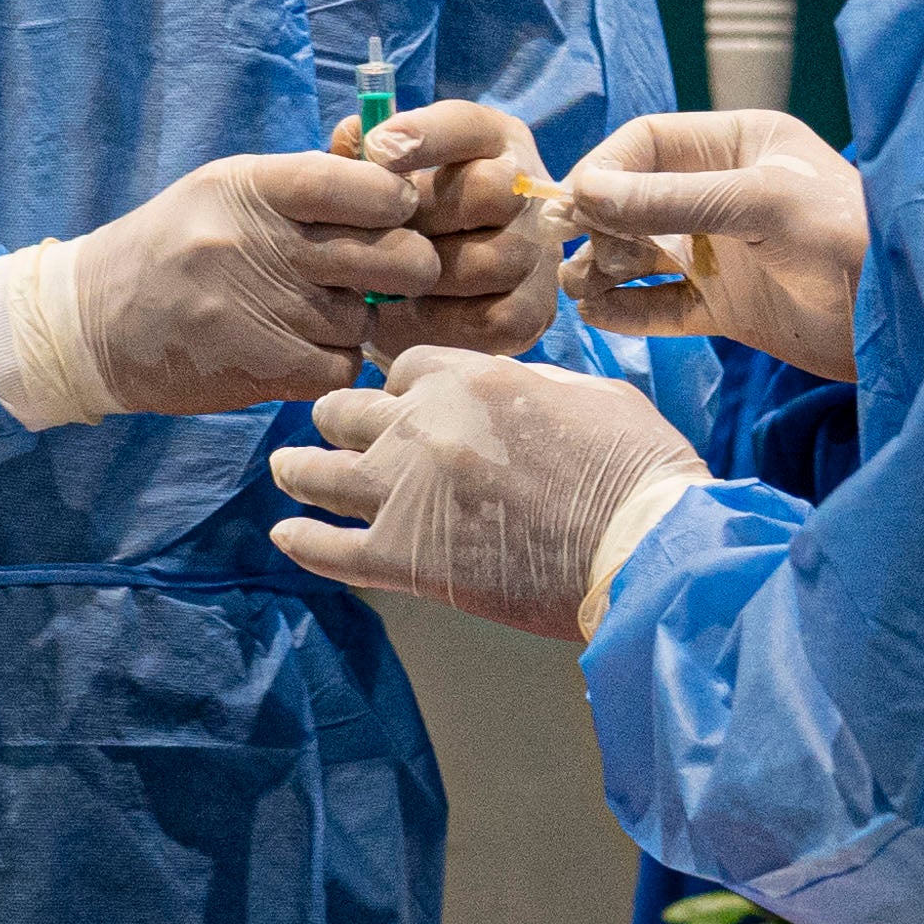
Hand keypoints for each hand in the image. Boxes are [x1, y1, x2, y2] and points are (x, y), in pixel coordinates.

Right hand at [59, 150, 436, 415]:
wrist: (94, 323)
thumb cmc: (175, 247)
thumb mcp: (228, 191)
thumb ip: (306, 179)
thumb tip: (389, 161)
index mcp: (250, 188)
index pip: (358, 183)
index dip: (397, 198)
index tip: (398, 209)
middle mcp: (257, 245)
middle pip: (390, 255)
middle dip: (408, 263)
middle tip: (394, 269)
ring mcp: (262, 311)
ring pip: (367, 316)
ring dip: (359, 317)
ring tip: (321, 310)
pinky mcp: (263, 369)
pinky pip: (343, 365)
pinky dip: (336, 359)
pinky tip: (309, 347)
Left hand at [267, 346, 700, 641]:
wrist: (639, 546)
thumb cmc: (635, 468)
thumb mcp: (588, 392)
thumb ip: (527, 385)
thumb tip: (505, 392)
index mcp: (469, 375)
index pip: (402, 367)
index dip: (397, 386)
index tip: (397, 402)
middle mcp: (420, 424)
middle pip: (347, 411)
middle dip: (339, 419)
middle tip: (330, 430)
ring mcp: (402, 490)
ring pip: (318, 471)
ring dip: (296, 468)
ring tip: (284, 469)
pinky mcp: (401, 557)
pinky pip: (328, 548)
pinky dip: (301, 541)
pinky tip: (284, 536)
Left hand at [362, 99, 563, 356]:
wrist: (426, 297)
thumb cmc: (401, 223)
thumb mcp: (378, 184)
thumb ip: (360, 157)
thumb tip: (354, 133)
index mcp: (493, 141)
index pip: (469, 125)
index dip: (427, 134)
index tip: (378, 150)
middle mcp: (528, 188)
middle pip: (493, 189)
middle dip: (427, 216)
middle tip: (384, 236)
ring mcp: (539, 251)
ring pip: (489, 260)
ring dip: (429, 274)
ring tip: (389, 279)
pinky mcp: (535, 309)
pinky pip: (490, 317)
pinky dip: (441, 319)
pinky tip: (412, 312)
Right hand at [555, 108, 866, 381]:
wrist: (900, 320)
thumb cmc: (845, 236)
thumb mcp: (757, 203)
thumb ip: (669, 200)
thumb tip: (583, 194)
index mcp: (738, 143)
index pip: (647, 141)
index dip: (604, 168)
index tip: (574, 203)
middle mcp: (723, 193)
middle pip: (633, 199)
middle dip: (598, 224)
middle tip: (573, 252)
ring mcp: (723, 253)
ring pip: (639, 254)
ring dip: (603, 268)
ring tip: (583, 288)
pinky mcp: (726, 306)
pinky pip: (660, 305)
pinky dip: (626, 310)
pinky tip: (601, 315)